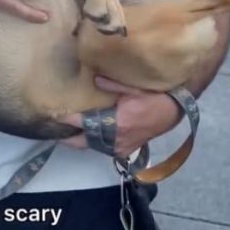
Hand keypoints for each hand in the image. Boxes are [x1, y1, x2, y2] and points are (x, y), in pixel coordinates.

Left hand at [57, 76, 183, 156]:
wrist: (174, 111)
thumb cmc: (154, 98)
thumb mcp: (133, 88)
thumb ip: (112, 85)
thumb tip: (94, 79)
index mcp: (115, 123)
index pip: (83, 124)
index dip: (68, 120)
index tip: (55, 115)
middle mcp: (115, 139)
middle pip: (83, 142)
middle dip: (69, 137)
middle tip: (57, 130)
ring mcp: (120, 147)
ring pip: (93, 147)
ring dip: (82, 139)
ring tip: (71, 130)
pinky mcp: (126, 150)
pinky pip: (104, 149)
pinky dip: (96, 143)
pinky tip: (91, 134)